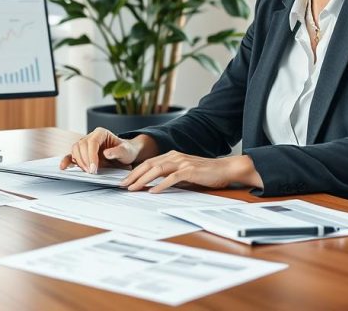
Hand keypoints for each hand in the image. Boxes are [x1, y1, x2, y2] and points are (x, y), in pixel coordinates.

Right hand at [59, 128, 156, 172]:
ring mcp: (85, 145)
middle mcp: (91, 137)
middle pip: (81, 145)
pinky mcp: (82, 153)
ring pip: (75, 150)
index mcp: (101, 133)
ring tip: (87, 171)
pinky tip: (64, 167)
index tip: (94, 168)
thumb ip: (118, 151)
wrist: (125, 155)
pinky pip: (71, 155)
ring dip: (79, 162)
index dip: (91, 155)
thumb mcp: (126, 151)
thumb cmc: (126, 151)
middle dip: (85, 160)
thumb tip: (106, 153)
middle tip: (92, 172)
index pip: (92, 142)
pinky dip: (67, 161)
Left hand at [120, 152, 263, 192]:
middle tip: (122, 185)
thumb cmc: (206, 172)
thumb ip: (170, 175)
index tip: (124, 181)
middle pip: (148, 165)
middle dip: (133, 175)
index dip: (135, 171)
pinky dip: (161, 185)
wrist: (225, 169)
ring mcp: (182, 162)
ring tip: (133, 188)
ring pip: (157, 170)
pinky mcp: (189, 170)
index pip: (148, 163)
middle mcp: (175, 156)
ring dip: (143, 180)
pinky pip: (171, 178)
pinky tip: (153, 191)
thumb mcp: (184, 172)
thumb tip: (154, 184)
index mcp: (172, 155)